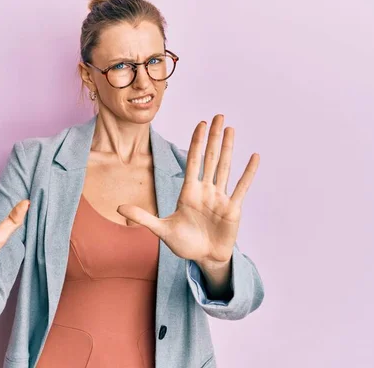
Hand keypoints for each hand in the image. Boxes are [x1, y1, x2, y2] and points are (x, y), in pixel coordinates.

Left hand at [117, 114, 258, 266]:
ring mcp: (220, 198)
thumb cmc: (184, 244)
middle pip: (210, 158)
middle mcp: (205, 190)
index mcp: (189, 192)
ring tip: (231, 129)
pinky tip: (254, 157)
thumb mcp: (162, 229)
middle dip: (213, 137)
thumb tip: (119, 208)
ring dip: (228, 148)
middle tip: (218, 116)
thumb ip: (143, 217)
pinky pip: (241, 187)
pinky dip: (248, 172)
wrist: (204, 259)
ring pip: (224, 167)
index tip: (200, 124)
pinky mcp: (233, 208)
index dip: (196, 142)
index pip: (193, 161)